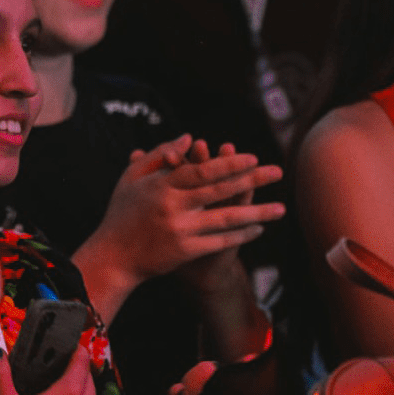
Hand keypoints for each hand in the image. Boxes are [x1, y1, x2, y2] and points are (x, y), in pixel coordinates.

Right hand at [85, 135, 284, 286]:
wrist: (112, 256)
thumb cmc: (122, 212)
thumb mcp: (132, 177)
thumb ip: (160, 155)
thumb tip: (189, 138)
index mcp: (162, 185)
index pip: (201, 169)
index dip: (228, 163)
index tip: (253, 157)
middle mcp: (173, 206)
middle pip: (220, 190)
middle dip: (252, 180)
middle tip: (278, 172)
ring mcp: (180, 230)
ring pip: (226, 218)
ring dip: (256, 213)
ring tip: (281, 209)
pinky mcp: (185, 251)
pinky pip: (219, 241)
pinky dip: (240, 235)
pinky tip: (258, 229)